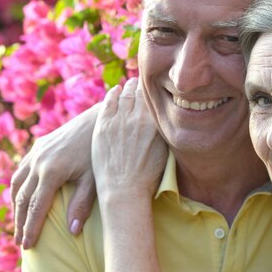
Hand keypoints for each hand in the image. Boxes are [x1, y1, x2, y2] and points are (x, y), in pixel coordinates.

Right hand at [11, 103, 99, 248]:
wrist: (100, 119)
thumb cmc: (101, 152)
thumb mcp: (94, 180)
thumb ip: (81, 205)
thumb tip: (72, 232)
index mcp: (51, 172)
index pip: (36, 208)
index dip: (31, 229)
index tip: (28, 247)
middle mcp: (38, 162)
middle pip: (22, 199)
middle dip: (20, 223)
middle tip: (21, 243)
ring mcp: (36, 152)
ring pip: (17, 183)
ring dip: (16, 206)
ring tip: (19, 225)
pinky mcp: (39, 145)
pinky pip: (22, 170)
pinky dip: (19, 187)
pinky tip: (23, 197)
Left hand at [93, 77, 167, 207]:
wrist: (124, 189)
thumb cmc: (147, 176)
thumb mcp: (165, 151)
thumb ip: (164, 130)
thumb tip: (168, 117)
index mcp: (155, 124)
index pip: (154, 97)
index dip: (153, 89)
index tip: (153, 85)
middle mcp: (138, 118)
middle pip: (139, 92)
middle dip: (140, 85)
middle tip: (140, 81)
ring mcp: (119, 121)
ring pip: (124, 95)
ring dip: (127, 88)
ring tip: (129, 85)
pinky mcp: (103, 126)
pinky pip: (108, 102)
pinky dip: (113, 94)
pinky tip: (115, 91)